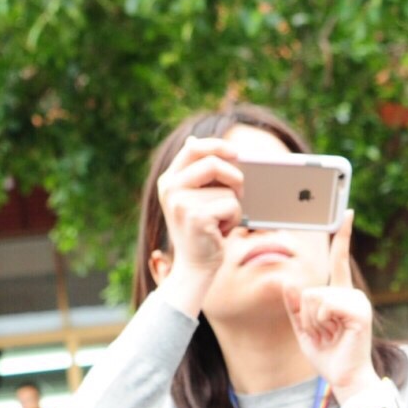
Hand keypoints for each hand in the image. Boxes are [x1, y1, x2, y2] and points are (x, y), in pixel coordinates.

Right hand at [153, 136, 244, 313]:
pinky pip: (231, 206)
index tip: (236, 153)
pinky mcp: (197, 218)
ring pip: (227, 190)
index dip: (218, 146)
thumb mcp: (194, 198)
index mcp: (168, 180)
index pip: (193, 148)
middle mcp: (170, 189)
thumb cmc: (201, 232)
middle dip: (235, 177)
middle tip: (239, 192)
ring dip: (234, 207)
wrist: (194, 269)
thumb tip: (192, 139)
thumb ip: (196, 173)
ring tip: (220, 222)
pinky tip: (221, 231)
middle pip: (213, 163)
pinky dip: (234, 220)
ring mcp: (181, 203)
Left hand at [282, 214, 375, 393]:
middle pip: (310, 289)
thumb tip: (287, 282)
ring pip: (315, 297)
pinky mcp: (360, 311)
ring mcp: (358, 301)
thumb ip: (295, 306)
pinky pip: (325, 305)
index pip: (339, 260)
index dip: (342, 237)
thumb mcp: (303, 329)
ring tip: (330, 335)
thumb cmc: (328, 357)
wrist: (345, 379)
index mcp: (340, 295)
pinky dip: (322, 322)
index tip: (346, 213)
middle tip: (325, 334)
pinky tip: (336, 333)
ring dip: (314, 321)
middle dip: (307, 316)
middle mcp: (351, 294)